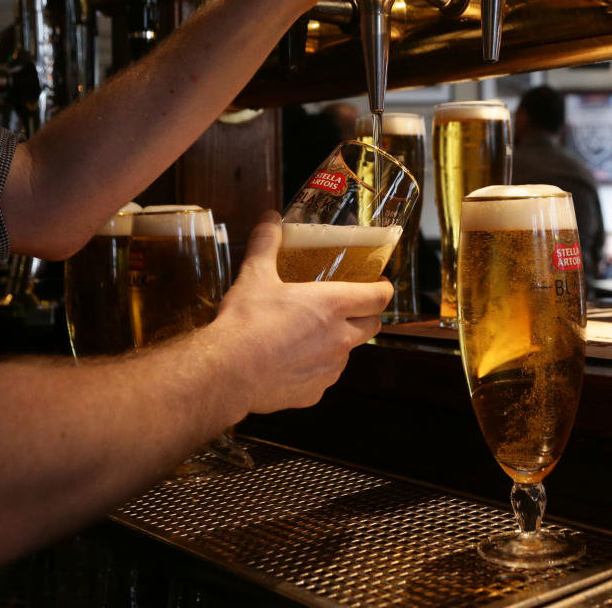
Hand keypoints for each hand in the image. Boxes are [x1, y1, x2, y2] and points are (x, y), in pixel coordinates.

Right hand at [209, 211, 390, 413]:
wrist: (227, 373)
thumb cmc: (245, 323)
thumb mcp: (255, 276)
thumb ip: (266, 244)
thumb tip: (270, 219)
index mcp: (333, 305)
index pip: (379, 297)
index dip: (383, 288)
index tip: (379, 284)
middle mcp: (340, 339)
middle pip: (372, 325)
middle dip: (366, 314)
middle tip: (348, 305)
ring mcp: (329, 368)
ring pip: (348, 352)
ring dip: (340, 342)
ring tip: (312, 333)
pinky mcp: (315, 393)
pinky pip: (325, 376)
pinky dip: (316, 367)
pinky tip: (291, 360)